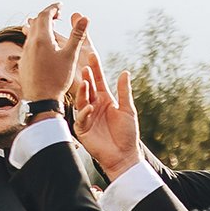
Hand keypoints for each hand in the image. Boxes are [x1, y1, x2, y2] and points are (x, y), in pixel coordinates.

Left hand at [19, 2, 86, 102]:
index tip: (61, 6)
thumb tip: (85, 17)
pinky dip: (36, 39)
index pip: (45, 15)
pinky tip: (44, 47)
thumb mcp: (71, 56)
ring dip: (40, 27)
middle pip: (35, 22)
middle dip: (47, 15)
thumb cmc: (57, 78)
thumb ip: (77, 35)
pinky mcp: (23, 63)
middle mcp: (29, 44)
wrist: (41, 100)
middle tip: (58, 15)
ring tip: (51, 28)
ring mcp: (24, 54)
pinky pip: (28, 45)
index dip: (53, 8)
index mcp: (41, 39)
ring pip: (30, 34)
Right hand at [74, 50, 143, 178]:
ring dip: (83, 93)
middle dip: (87, 78)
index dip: (96, 69)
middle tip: (85, 67)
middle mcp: (95, 106)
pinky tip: (90, 108)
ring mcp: (87, 117)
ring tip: (86, 84)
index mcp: (106, 100)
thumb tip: (124, 72)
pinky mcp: (83, 129)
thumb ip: (124, 92)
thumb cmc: (127, 133)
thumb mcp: (128, 110)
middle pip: (89, 89)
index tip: (92, 55)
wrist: (124, 155)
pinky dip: (85, 113)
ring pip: (82, 101)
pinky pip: (81, 118)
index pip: (99, 81)